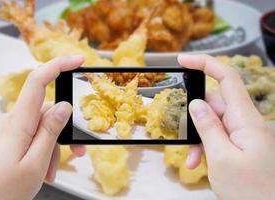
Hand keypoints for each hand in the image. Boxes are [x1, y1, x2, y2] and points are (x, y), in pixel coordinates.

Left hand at [0, 56, 83, 199]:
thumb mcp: (34, 164)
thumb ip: (50, 132)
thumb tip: (64, 107)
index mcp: (18, 124)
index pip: (39, 82)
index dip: (59, 66)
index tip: (77, 60)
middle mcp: (10, 122)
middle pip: (47, 113)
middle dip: (63, 131)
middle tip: (76, 153)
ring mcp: (6, 130)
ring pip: (40, 127)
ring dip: (52, 146)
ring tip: (50, 171)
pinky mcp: (5, 139)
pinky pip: (30, 136)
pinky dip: (40, 149)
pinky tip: (41, 168)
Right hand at [178, 54, 274, 199]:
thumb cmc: (252, 191)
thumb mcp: (220, 158)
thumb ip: (208, 127)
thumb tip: (196, 104)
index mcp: (245, 120)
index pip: (227, 78)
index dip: (206, 63)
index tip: (183, 60)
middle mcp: (246, 122)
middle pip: (215, 104)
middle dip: (195, 118)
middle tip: (184, 138)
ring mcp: (244, 134)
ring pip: (213, 123)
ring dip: (199, 138)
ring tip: (193, 159)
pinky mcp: (241, 144)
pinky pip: (219, 136)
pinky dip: (206, 146)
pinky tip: (199, 162)